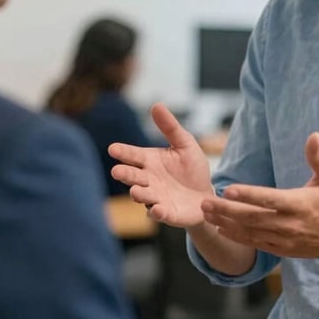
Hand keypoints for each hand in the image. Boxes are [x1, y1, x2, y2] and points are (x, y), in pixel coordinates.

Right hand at [109, 104, 213, 227]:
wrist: (206, 194)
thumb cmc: (192, 168)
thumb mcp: (185, 144)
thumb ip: (170, 127)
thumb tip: (156, 105)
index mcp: (150, 161)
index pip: (133, 155)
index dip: (123, 152)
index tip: (113, 149)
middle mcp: (148, 180)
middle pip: (133, 176)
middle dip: (125, 174)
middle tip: (116, 171)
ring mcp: (155, 197)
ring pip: (143, 195)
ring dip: (139, 194)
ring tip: (135, 191)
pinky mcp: (166, 213)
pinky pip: (159, 213)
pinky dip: (157, 212)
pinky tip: (157, 209)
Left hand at [200, 132, 318, 258]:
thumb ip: (318, 157)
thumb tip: (314, 135)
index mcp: (299, 204)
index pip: (269, 199)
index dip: (248, 195)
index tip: (228, 190)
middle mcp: (290, 224)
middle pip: (252, 217)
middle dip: (226, 211)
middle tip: (204, 202)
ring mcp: (285, 239)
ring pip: (250, 232)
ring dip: (226, 223)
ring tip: (206, 214)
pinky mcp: (282, 249)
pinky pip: (256, 243)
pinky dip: (237, 237)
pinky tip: (221, 229)